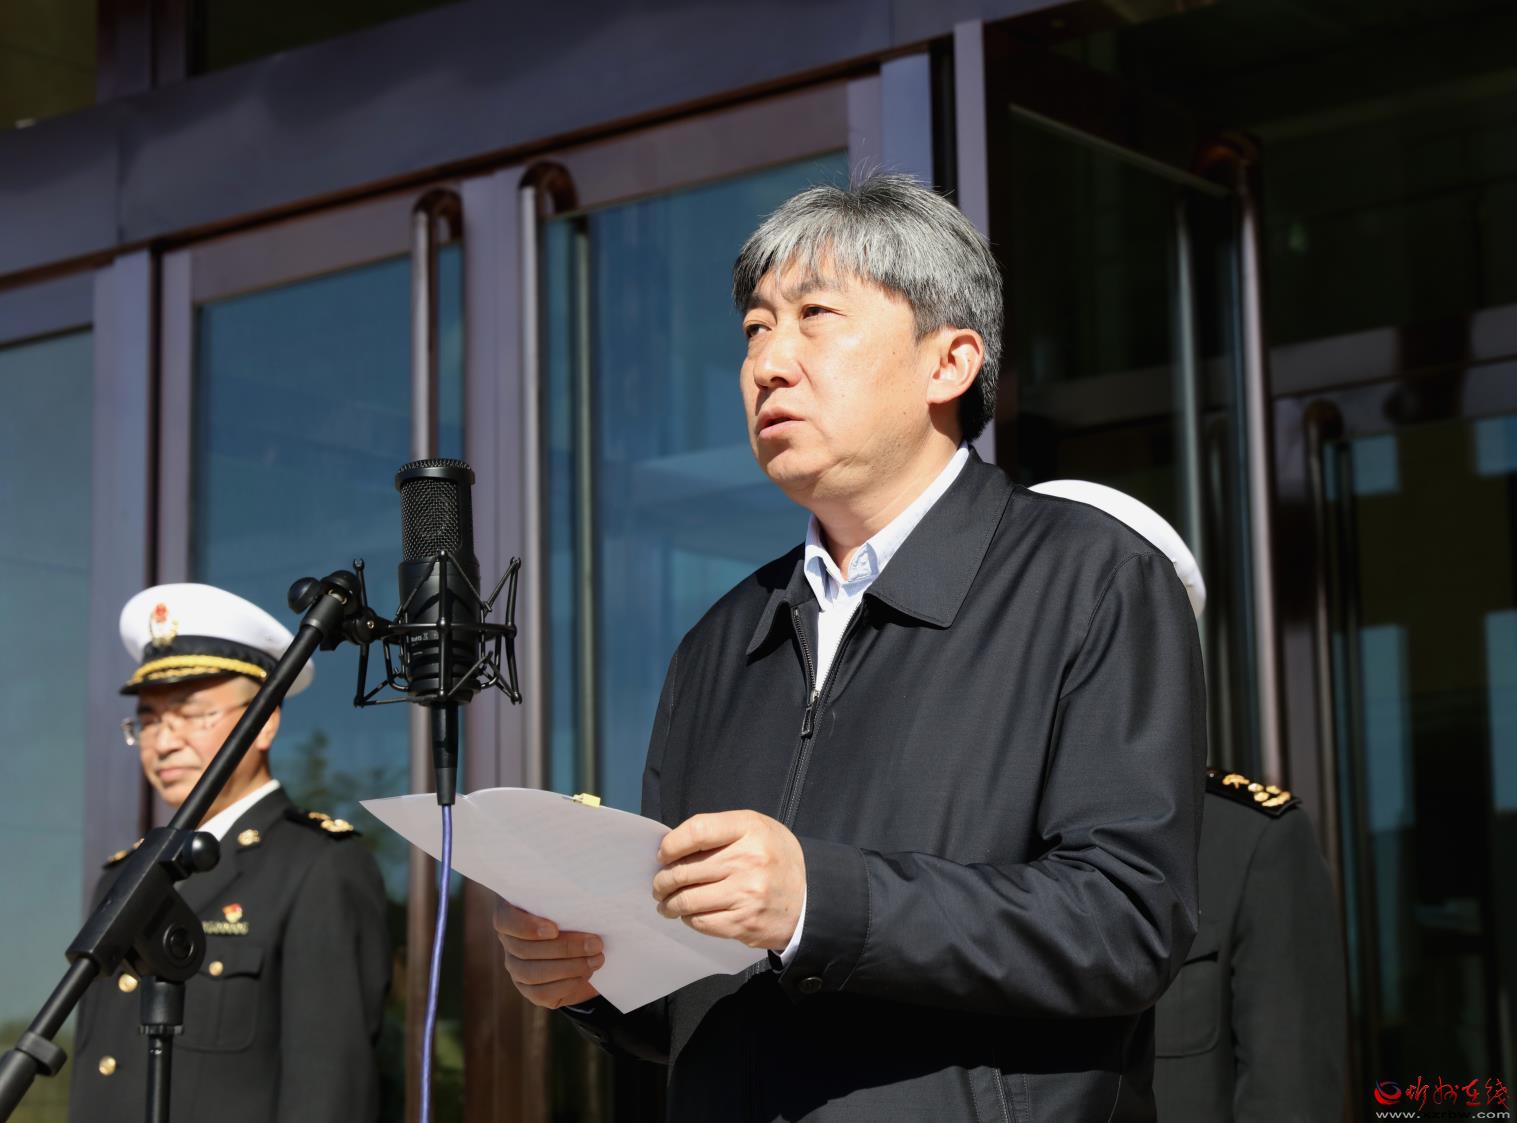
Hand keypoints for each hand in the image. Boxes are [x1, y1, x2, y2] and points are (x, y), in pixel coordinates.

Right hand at [494, 899, 604, 1008]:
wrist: (585, 946)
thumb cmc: (576, 915)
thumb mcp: (571, 904)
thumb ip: (568, 902)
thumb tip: (586, 904)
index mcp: (512, 913)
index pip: (504, 920)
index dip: (526, 927)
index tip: (554, 929)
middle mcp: (509, 942)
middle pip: (524, 950)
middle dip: (565, 948)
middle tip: (595, 944)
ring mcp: (516, 967)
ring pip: (532, 973)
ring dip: (569, 967)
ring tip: (596, 959)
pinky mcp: (529, 990)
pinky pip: (541, 993)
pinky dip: (567, 984)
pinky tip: (586, 974)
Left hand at [652, 810, 804, 950]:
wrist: (811, 898)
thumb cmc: (775, 858)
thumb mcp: (756, 828)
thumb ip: (719, 831)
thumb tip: (674, 848)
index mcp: (750, 829)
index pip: (697, 831)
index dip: (671, 844)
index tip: (663, 854)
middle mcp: (749, 860)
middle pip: (685, 870)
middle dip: (663, 880)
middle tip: (659, 885)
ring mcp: (746, 895)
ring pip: (687, 900)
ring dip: (669, 903)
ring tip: (666, 902)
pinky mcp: (744, 923)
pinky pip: (701, 922)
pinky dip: (688, 918)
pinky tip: (689, 914)